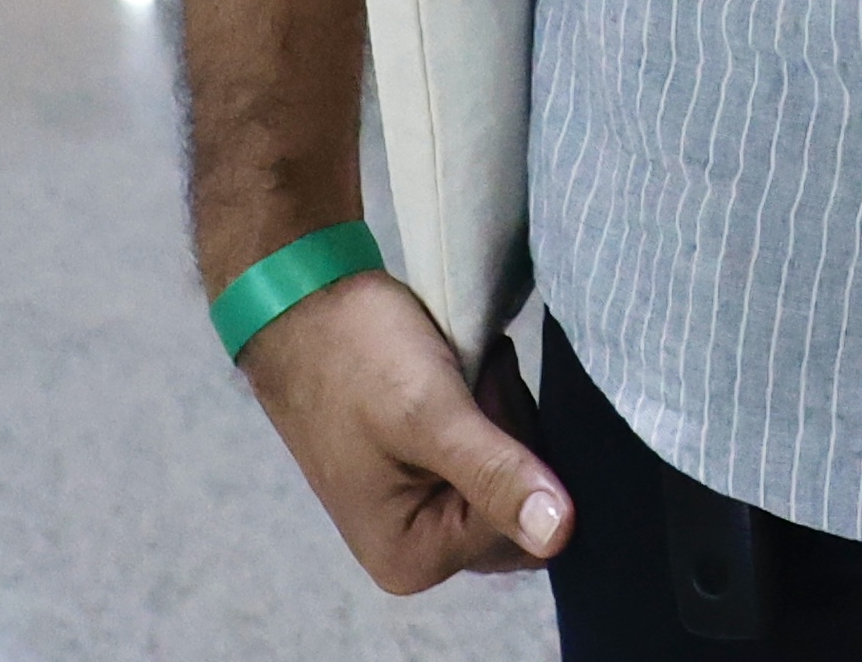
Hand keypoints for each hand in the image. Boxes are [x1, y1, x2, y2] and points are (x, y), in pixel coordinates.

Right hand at [235, 270, 572, 594]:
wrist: (302, 304)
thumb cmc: (354, 357)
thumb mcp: (429, 414)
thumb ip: (495, 475)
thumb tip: (559, 537)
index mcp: (413, 557)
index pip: (522, 524)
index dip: (515, 451)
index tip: (475, 393)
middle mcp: (420, 550)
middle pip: (522, 506)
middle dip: (509, 432)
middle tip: (466, 378)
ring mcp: (425, 510)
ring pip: (515, 471)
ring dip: (501, 411)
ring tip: (458, 370)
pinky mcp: (429, 471)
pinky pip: (491, 451)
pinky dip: (488, 407)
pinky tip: (461, 375)